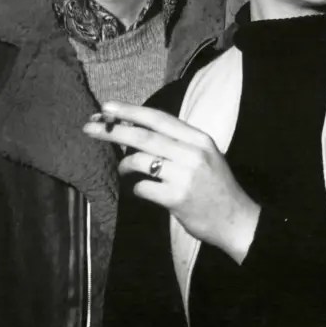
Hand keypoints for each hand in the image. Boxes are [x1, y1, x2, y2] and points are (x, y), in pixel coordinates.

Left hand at [83, 101, 259, 263]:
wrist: (236, 219)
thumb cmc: (216, 187)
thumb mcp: (205, 156)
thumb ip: (178, 143)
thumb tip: (137, 131)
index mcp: (199, 139)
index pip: (160, 119)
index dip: (131, 111)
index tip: (107, 107)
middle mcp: (193, 153)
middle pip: (144, 136)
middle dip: (113, 130)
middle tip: (89, 128)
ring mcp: (185, 176)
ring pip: (139, 161)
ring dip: (125, 165)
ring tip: (125, 170)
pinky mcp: (176, 198)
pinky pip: (142, 188)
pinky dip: (136, 188)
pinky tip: (143, 191)